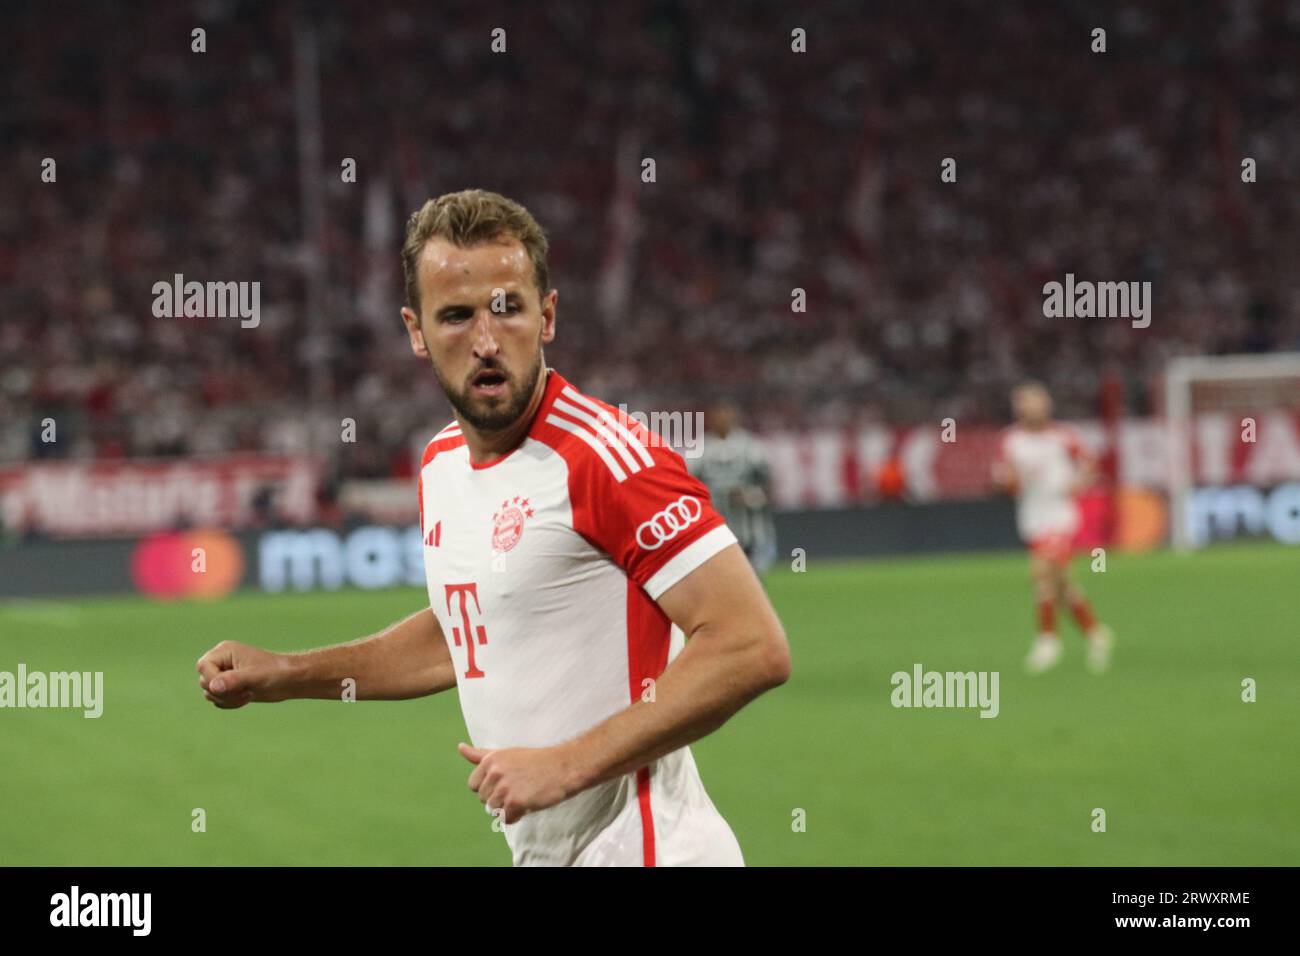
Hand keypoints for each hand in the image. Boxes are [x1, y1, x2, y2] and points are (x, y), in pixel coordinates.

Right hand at [196, 640, 296, 708]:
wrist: (289, 680)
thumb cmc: (274, 673)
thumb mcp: (253, 677)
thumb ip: (232, 680)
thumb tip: (212, 686)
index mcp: (225, 651)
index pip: (203, 666)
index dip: (213, 680)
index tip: (232, 686)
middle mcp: (222, 661)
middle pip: (204, 681)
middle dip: (223, 692)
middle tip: (244, 691)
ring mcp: (224, 673)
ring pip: (209, 692)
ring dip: (226, 699)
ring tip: (247, 694)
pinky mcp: (229, 686)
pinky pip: (217, 699)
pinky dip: (229, 702)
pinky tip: (247, 698)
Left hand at [458, 742, 579, 823]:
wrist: (563, 766)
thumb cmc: (535, 761)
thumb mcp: (506, 754)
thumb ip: (481, 754)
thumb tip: (460, 747)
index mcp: (490, 760)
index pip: (473, 785)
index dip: (489, 788)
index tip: (505, 782)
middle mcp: (494, 772)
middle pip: (483, 799)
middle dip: (499, 799)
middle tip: (518, 788)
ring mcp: (505, 787)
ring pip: (493, 810)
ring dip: (508, 808)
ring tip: (524, 795)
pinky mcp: (515, 801)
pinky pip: (505, 819)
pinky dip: (516, 816)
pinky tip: (527, 804)